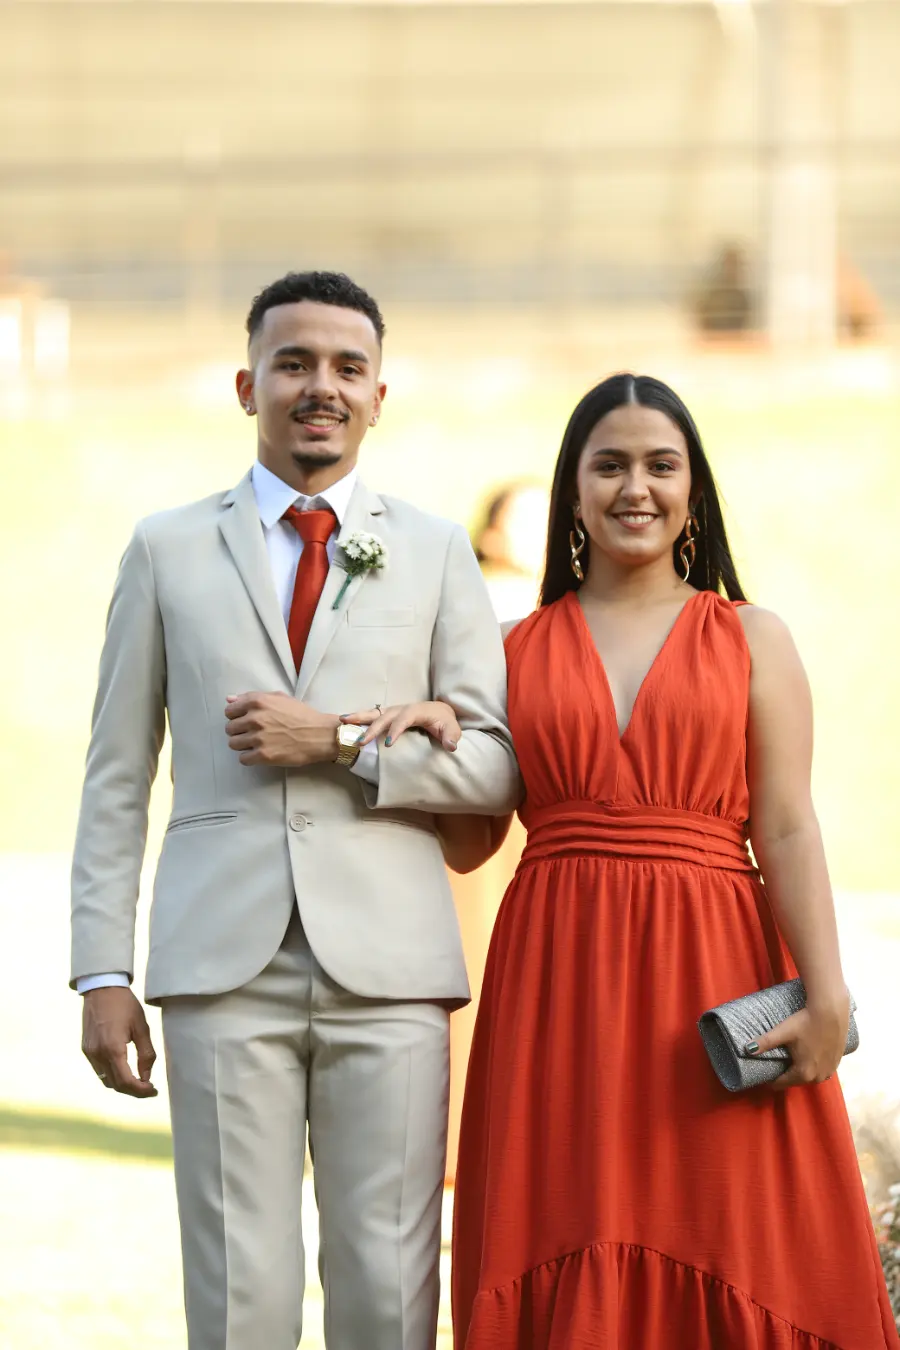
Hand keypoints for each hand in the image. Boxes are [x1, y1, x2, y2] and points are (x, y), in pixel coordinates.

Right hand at [82, 987, 158, 1098]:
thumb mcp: (142, 1027)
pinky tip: (124, 1069)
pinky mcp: (86, 1049)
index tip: (154, 1091)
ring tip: (139, 1080)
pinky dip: (112, 1075)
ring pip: (106, 1080)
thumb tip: (147, 1077)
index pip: (126, 1082)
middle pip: (116, 1085)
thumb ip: (146, 1054)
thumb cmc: (125, 1005)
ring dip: (122, 1085)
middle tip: (149, 1088)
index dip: (141, 1091)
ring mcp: (89, 1053)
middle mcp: (98, 1054)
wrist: (102, 988)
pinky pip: (99, 1070)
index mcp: (113, 1049)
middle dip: (134, 1090)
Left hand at [225, 692, 337, 766]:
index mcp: (257, 701)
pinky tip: (260, 754)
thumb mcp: (279, 698)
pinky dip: (249, 758)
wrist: (320, 735)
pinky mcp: (263, 755)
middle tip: (253, 733)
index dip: (236, 716)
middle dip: (239, 731)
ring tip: (256, 744)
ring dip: (242, 745)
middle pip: (229, 728)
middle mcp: (255, 718)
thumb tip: (229, 699)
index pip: (229, 710)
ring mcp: (258, 738)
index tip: (245, 720)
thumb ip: (252, 697)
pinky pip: (243, 759)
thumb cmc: (302, 715)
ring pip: (233, 744)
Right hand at [340, 701, 460, 751]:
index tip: (389, 744)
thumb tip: (451, 746)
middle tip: (360, 741)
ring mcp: (394, 710)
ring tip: (342, 721)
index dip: (396, 730)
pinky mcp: (389, 715)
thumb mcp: (452, 729)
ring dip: (359, 716)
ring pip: (375, 712)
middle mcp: (403, 708)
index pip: (404, 719)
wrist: (441, 712)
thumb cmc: (445, 722)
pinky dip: (359, 717)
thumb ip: (451, 737)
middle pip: (385, 716)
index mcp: (417, 711)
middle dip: (372, 727)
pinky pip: (373, 715)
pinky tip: (345, 722)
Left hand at [749, 993, 849, 1089]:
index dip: (771, 1080)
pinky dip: (815, 1066)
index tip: (764, 1074)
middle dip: (786, 1075)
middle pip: (797, 1080)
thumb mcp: (783, 1032)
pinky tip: (810, 1056)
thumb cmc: (805, 1021)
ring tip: (792, 1060)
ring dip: (802, 1071)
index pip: (782, 1083)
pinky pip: (823, 1070)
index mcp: (803, 1073)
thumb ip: (765, 1042)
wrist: (831, 1011)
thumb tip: (746, 1049)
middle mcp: (818, 1077)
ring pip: (811, 1076)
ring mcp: (830, 1070)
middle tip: (777, 1065)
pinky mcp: (838, 1062)